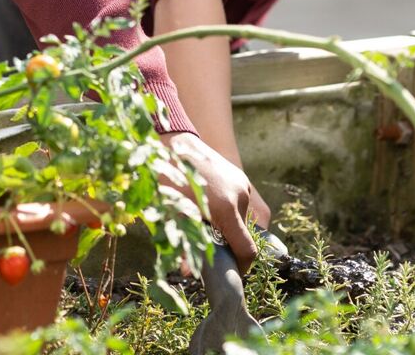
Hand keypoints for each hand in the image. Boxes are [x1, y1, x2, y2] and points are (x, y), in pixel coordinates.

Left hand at [164, 130, 262, 269]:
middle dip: (230, 244)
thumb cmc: (168, 179)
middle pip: (244, 235)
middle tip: (210, 245)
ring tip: (205, 219)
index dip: (242, 266)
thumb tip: (188, 273)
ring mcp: (243, 185)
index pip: (247, 249)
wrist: (174, 142)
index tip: (232, 272)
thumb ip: (185, 244)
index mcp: (225, 209)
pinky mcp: (241, 177)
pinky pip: (240, 204)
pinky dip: (228, 211)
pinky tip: (209, 205)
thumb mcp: (172, 214)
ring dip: (228, 226)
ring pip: (241, 219)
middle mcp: (240, 197)